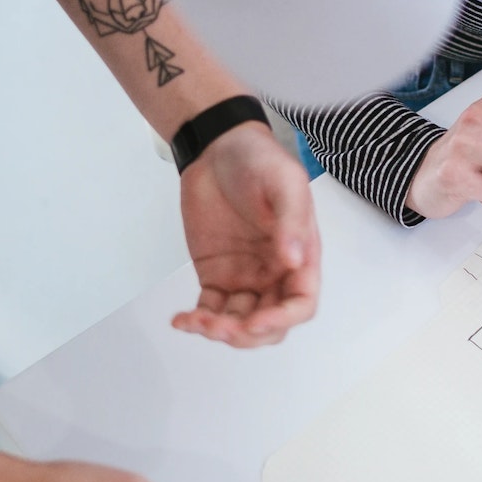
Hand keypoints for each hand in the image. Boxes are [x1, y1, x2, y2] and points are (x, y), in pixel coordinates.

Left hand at [172, 122, 320, 347]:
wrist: (217, 148)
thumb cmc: (259, 160)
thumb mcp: (285, 182)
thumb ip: (291, 220)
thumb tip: (293, 260)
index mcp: (301, 256)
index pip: (301, 303)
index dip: (282, 319)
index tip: (255, 320)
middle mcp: (276, 273)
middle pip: (270, 324)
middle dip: (246, 333)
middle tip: (219, 326)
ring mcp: (245, 278)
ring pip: (238, 323)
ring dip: (219, 331)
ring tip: (194, 321)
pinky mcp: (217, 276)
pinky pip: (211, 309)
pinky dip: (197, 321)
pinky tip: (181, 319)